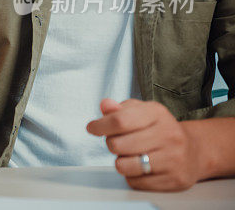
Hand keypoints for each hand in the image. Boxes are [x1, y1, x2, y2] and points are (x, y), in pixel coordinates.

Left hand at [87, 98, 201, 190]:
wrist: (194, 150)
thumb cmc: (159, 129)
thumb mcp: (141, 112)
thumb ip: (119, 109)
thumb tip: (104, 105)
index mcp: (157, 113)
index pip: (120, 120)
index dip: (100, 125)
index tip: (92, 128)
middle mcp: (168, 135)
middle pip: (117, 145)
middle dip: (112, 144)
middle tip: (121, 142)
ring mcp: (174, 159)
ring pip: (124, 166)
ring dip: (121, 162)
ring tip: (131, 155)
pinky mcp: (175, 180)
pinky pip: (135, 182)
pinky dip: (132, 176)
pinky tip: (143, 167)